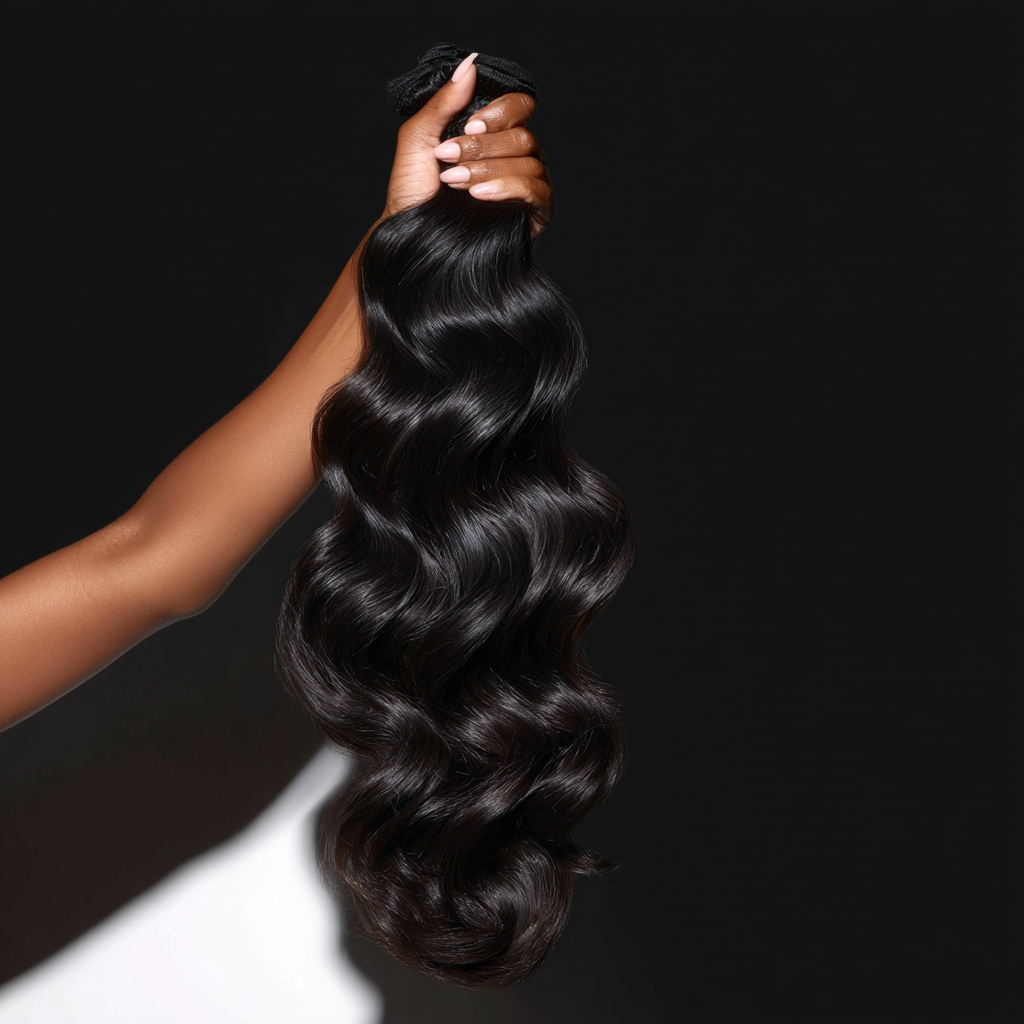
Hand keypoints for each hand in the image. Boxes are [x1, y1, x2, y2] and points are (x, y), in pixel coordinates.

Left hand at [383, 54, 551, 236]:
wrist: (410, 234)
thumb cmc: (412, 192)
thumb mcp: (419, 139)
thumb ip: (444, 102)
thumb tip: (470, 66)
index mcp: (494, 135)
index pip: (520, 107)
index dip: (501, 112)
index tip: (471, 124)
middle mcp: (514, 157)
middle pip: (523, 135)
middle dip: (483, 147)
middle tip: (448, 158)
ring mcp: (525, 186)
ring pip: (529, 162)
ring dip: (488, 169)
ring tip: (455, 183)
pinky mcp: (533, 213)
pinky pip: (538, 190)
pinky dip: (508, 187)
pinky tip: (480, 194)